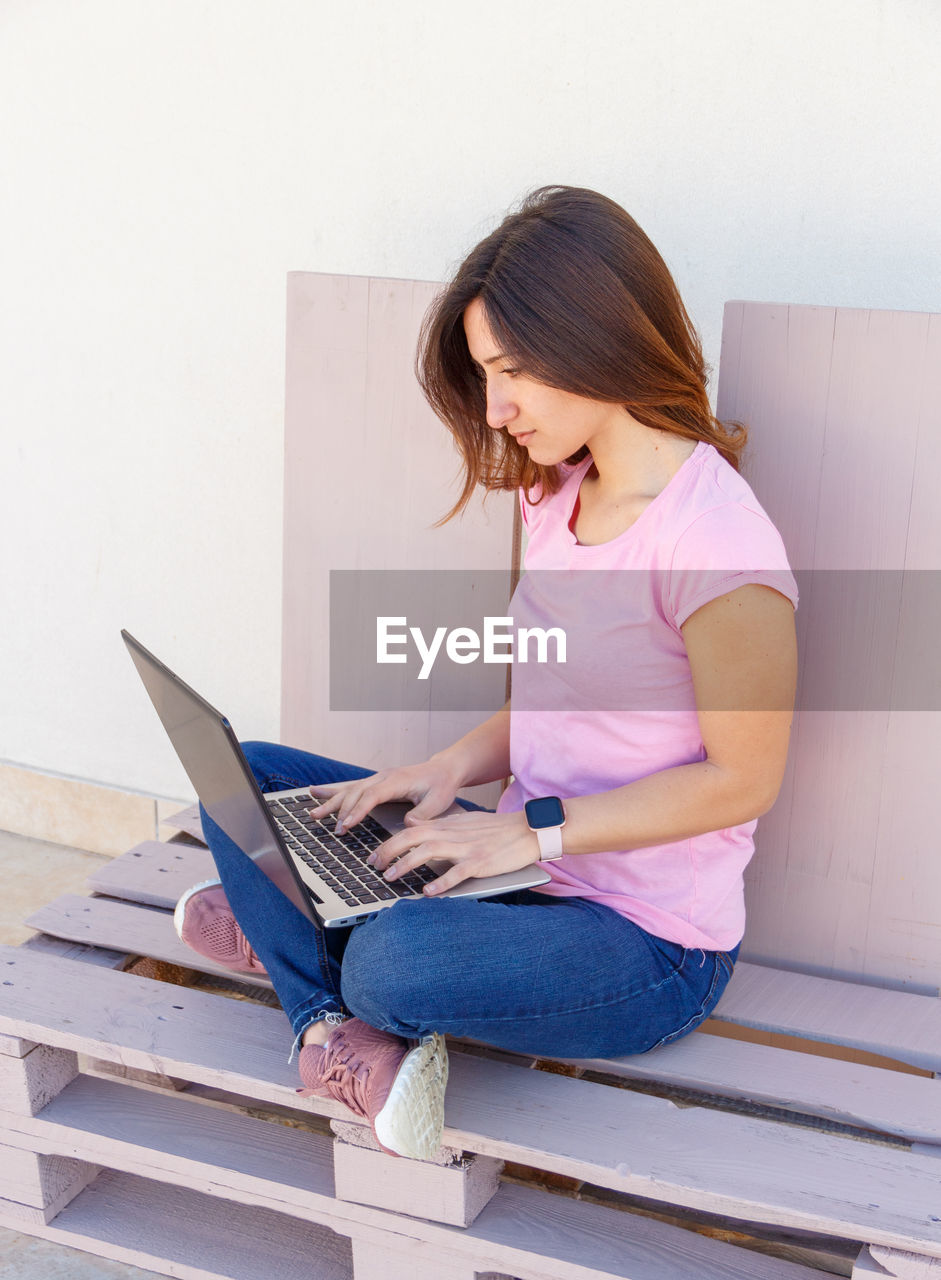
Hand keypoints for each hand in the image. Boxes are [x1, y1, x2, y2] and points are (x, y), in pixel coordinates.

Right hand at [306, 757, 463, 833]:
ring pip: (349, 789)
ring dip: (331, 802)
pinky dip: (333, 791)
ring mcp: (377, 778)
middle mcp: (383, 777)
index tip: (346, 825)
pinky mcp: (375, 782)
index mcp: (396, 780)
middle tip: (335, 830)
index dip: (358, 810)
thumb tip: (409, 824)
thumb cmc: (441, 786)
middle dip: (342, 811)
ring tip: (313, 814)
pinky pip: (351, 786)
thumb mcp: (438, 801)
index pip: (372, 795)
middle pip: (356, 792)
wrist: (443, 770)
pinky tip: (315, 792)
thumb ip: (423, 814)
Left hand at [366, 808, 541, 895]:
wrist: (528, 829)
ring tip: (392, 878)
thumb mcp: (466, 823)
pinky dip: (440, 882)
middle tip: (374, 867)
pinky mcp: (480, 862)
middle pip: (411, 837)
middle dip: (388, 851)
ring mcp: (466, 848)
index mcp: (449, 825)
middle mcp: (453, 834)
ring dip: (405, 865)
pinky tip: (428, 892)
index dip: (389, 842)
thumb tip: (417, 830)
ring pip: (427, 852)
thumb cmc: (497, 829)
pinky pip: (456, 872)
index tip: (375, 856)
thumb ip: (442, 828)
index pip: (411, 829)